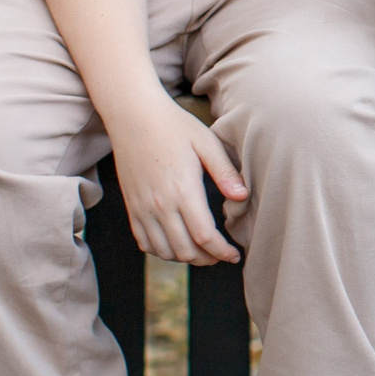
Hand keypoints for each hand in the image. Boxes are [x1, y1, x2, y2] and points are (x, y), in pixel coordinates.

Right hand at [100, 94, 244, 264]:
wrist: (134, 116)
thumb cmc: (174, 126)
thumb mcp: (206, 143)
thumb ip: (225, 172)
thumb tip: (242, 197)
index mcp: (183, 191)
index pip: (204, 237)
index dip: (222, 252)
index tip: (235, 255)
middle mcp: (160, 205)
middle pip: (185, 250)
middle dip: (207, 259)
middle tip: (222, 255)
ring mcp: (142, 208)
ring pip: (164, 251)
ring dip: (185, 258)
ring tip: (202, 252)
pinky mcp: (132, 207)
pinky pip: (144, 242)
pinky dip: (161, 251)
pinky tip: (176, 245)